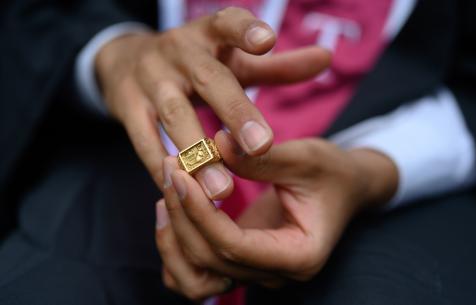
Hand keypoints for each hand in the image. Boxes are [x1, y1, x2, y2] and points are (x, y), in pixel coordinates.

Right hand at [95, 7, 329, 195]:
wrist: (127, 58)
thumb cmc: (196, 64)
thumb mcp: (233, 59)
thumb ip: (277, 65)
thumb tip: (327, 58)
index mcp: (209, 35)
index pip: (226, 22)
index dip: (244, 30)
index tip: (267, 41)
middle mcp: (178, 52)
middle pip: (208, 79)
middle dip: (235, 113)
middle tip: (261, 147)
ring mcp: (148, 78)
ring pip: (174, 115)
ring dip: (198, 153)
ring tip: (223, 190)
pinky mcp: (125, 105)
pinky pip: (143, 139)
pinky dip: (161, 165)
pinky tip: (183, 191)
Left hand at [155, 131, 397, 300]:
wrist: (341, 186)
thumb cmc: (331, 171)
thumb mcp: (305, 158)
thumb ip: (261, 157)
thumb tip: (215, 143)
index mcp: (300, 255)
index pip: (235, 246)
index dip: (201, 212)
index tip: (180, 173)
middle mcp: (276, 274)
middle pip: (210, 261)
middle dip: (183, 215)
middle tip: (171, 168)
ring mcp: (256, 272)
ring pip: (196, 280)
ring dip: (173, 241)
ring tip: (167, 192)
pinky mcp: (240, 261)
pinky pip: (197, 273)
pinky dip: (176, 249)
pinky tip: (174, 210)